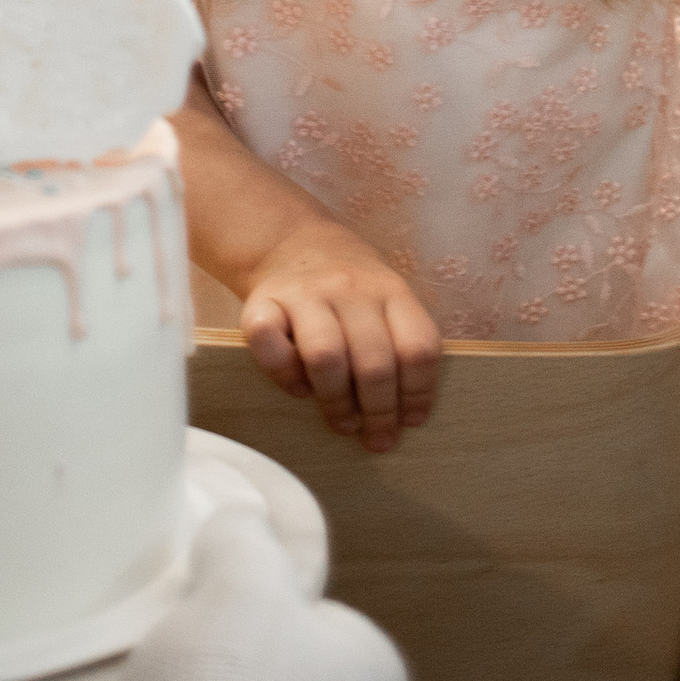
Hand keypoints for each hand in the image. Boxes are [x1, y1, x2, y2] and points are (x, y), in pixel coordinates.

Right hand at [240, 214, 442, 455]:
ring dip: (337, 402)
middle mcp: (349, 289)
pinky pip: (270, 346)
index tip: (412, 421)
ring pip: (326, 358)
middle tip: (377, 439)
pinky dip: (284, 376)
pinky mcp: (261, 303)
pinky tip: (299, 388)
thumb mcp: (386, 298)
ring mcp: (303, 293)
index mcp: (390, 290)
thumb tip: (407, 414)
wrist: (291, 242)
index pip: (417, 347)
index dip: (418, 392)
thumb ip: (400, 341)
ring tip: (343, 423)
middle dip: (379, 411)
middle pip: (374, 362)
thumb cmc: (348, 287)